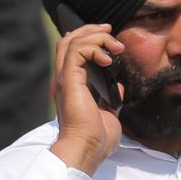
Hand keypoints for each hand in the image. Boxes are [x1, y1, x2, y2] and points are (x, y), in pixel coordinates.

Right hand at [47, 21, 124, 172]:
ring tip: (115, 45)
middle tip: (110, 30)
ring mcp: (65, 79)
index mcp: (71, 86)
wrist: (87, 150)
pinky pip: (77, 51)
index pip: (71, 51)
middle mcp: (64, 80)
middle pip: (69, 40)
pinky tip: (108, 59)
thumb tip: (116, 84)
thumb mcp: (109, 112)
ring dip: (96, 37)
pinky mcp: (69, 81)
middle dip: (90, 29)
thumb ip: (109, 97)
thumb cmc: (96, 139)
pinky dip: (94, 48)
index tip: (107, 35)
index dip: (88, 37)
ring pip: (72, 41)